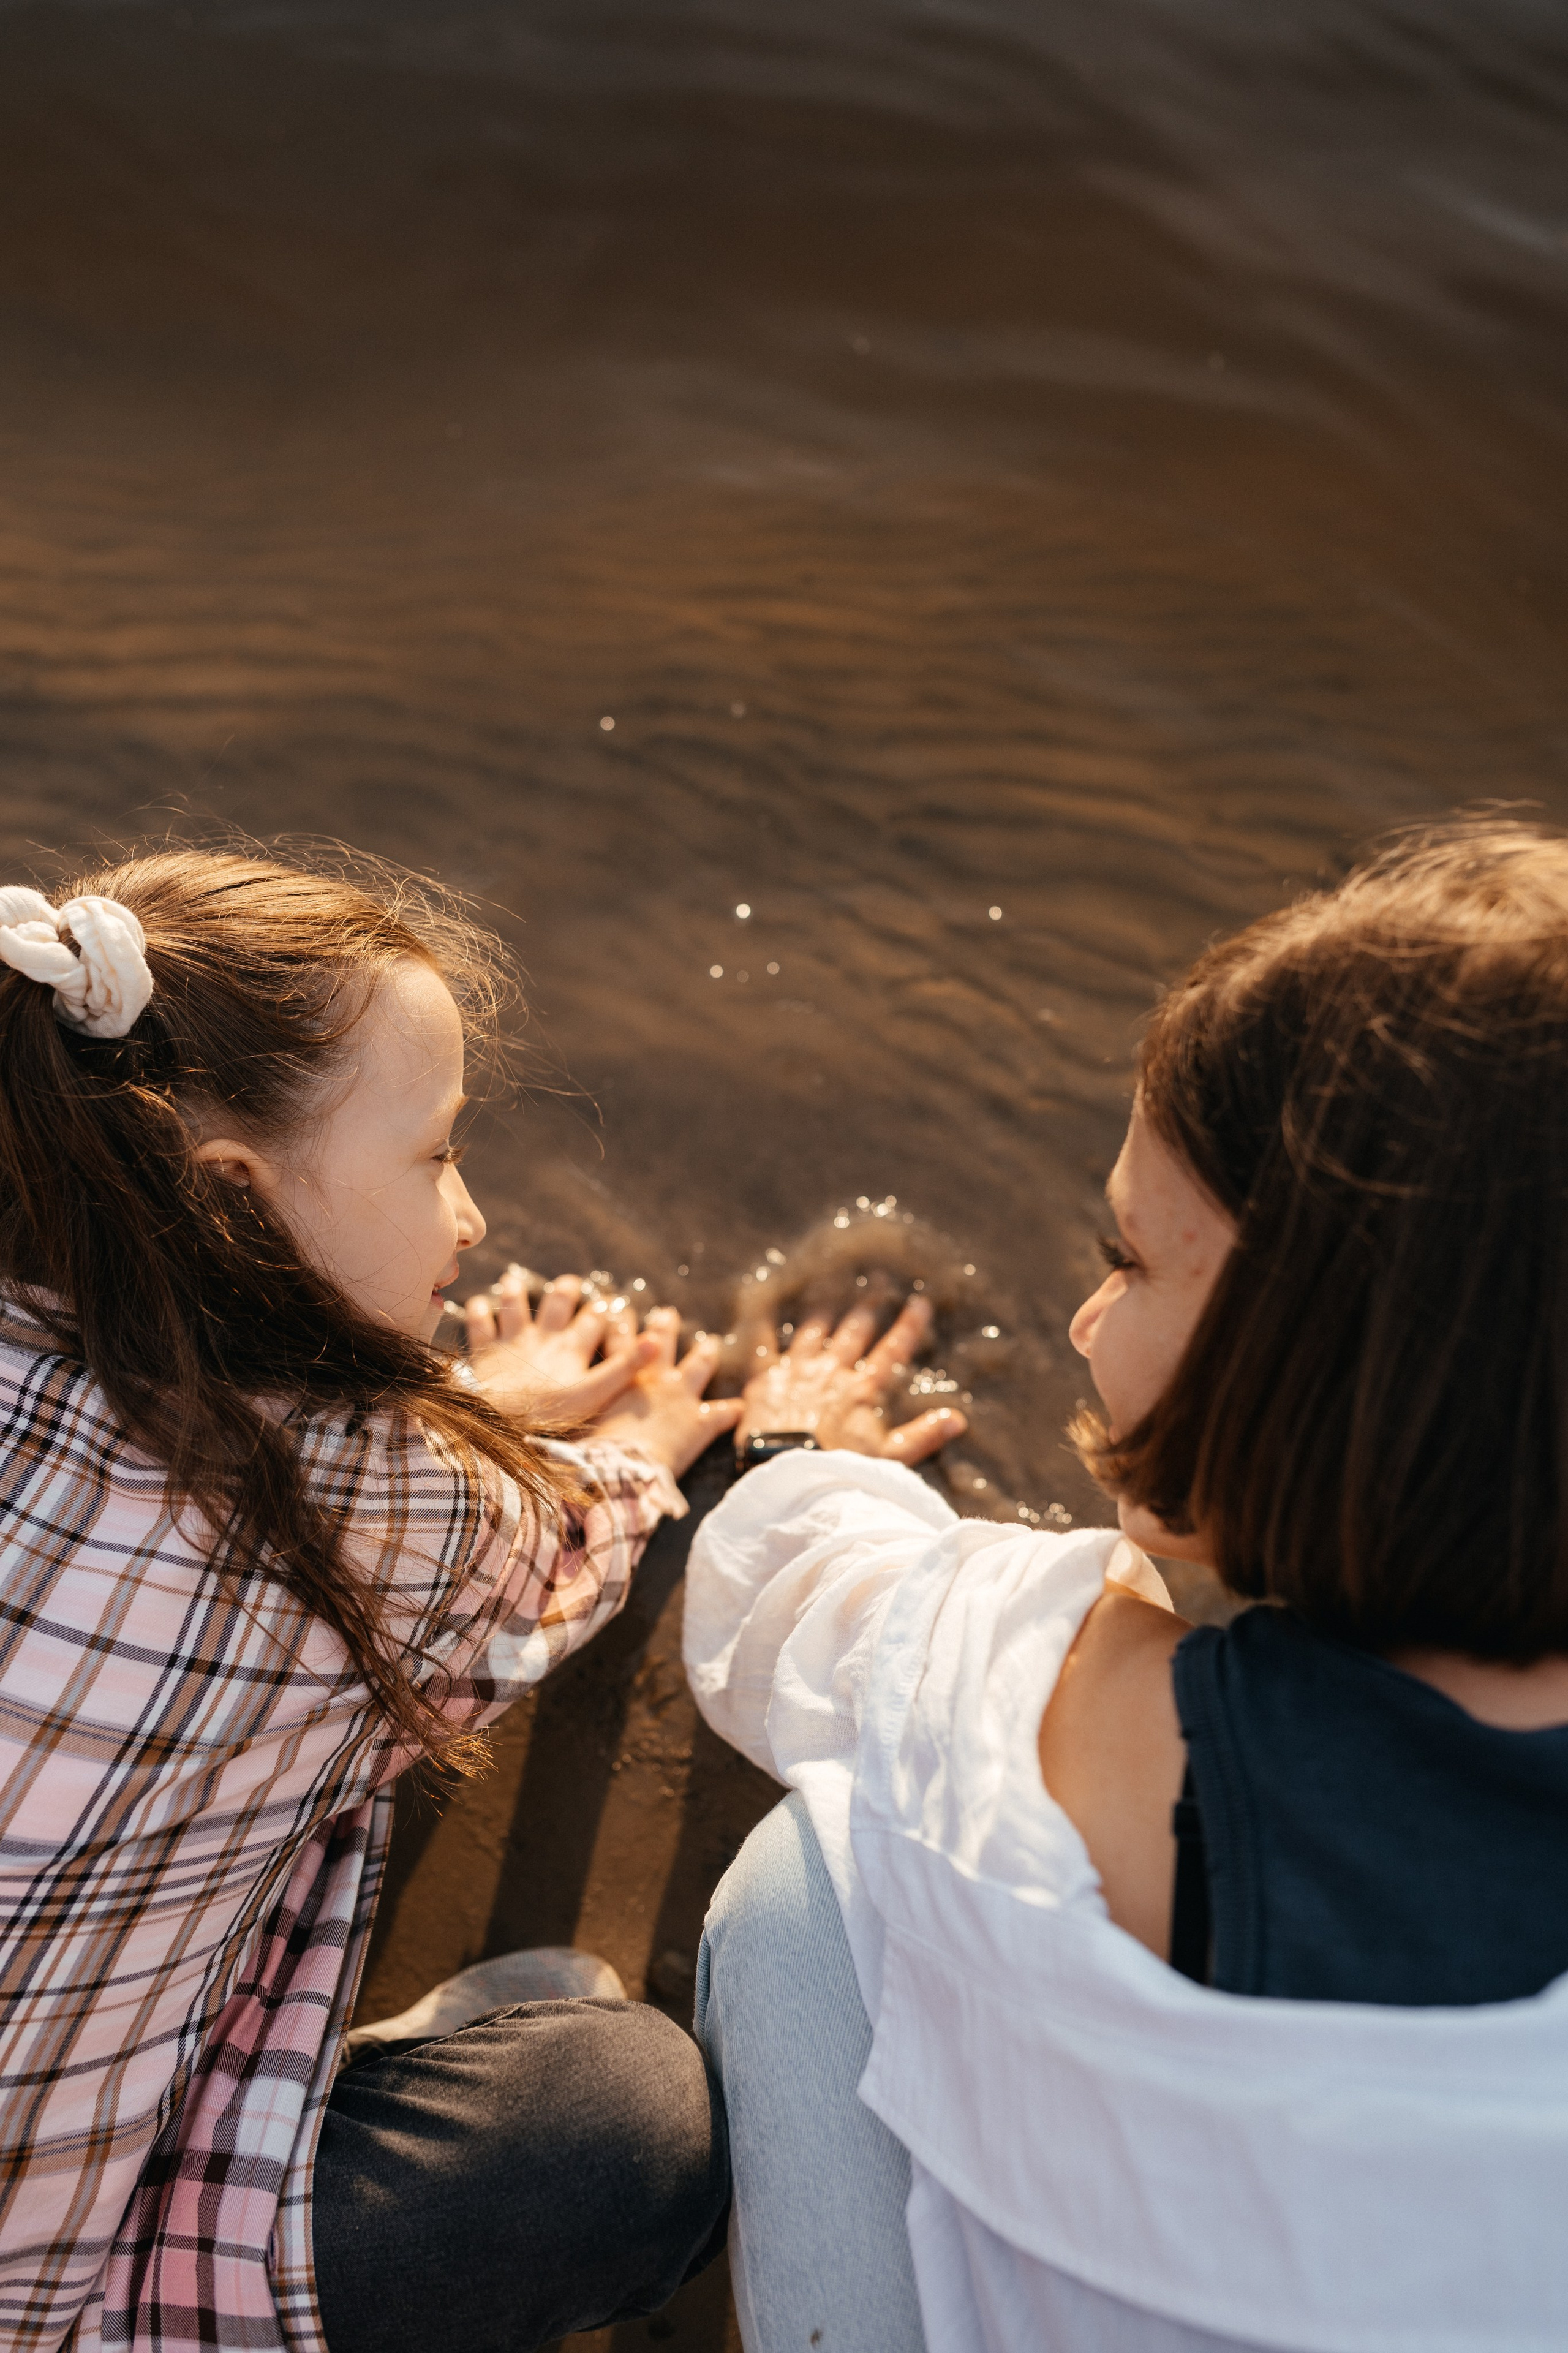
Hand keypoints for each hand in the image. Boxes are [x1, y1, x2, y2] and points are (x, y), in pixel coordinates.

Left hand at [464, 1269, 655, 1421]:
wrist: (498, 1421)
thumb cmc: (550, 1413)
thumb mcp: (595, 1394)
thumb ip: (624, 1368)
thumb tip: (656, 1340)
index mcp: (572, 1347)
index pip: (596, 1319)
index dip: (606, 1310)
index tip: (611, 1304)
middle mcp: (543, 1337)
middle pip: (557, 1304)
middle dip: (566, 1290)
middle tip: (571, 1283)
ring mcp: (512, 1342)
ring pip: (514, 1306)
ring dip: (515, 1291)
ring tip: (513, 1280)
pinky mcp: (484, 1352)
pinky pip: (478, 1326)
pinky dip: (477, 1313)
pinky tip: (477, 1305)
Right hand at [591, 1308, 744, 1475]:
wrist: (621, 1471)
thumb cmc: (592, 1449)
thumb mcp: (579, 1422)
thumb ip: (577, 1410)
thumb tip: (553, 1416)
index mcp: (622, 1377)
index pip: (619, 1341)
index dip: (619, 1324)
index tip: (618, 1310)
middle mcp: (654, 1379)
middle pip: (661, 1342)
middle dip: (665, 1327)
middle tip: (668, 1314)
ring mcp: (681, 1397)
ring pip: (699, 1365)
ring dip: (706, 1353)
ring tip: (712, 1343)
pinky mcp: (701, 1423)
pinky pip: (723, 1414)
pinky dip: (734, 1411)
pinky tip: (743, 1406)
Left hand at [737, 1294, 964, 1464]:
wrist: (785, 1471)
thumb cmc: (838, 1467)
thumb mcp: (889, 1458)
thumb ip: (923, 1436)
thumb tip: (958, 1420)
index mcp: (862, 1389)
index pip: (892, 1350)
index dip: (908, 1326)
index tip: (920, 1303)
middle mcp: (832, 1371)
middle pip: (853, 1332)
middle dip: (867, 1308)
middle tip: (877, 1284)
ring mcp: (797, 1371)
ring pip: (813, 1332)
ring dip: (824, 1312)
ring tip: (830, 1295)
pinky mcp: (765, 1380)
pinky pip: (763, 1345)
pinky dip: (763, 1327)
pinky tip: (762, 1309)